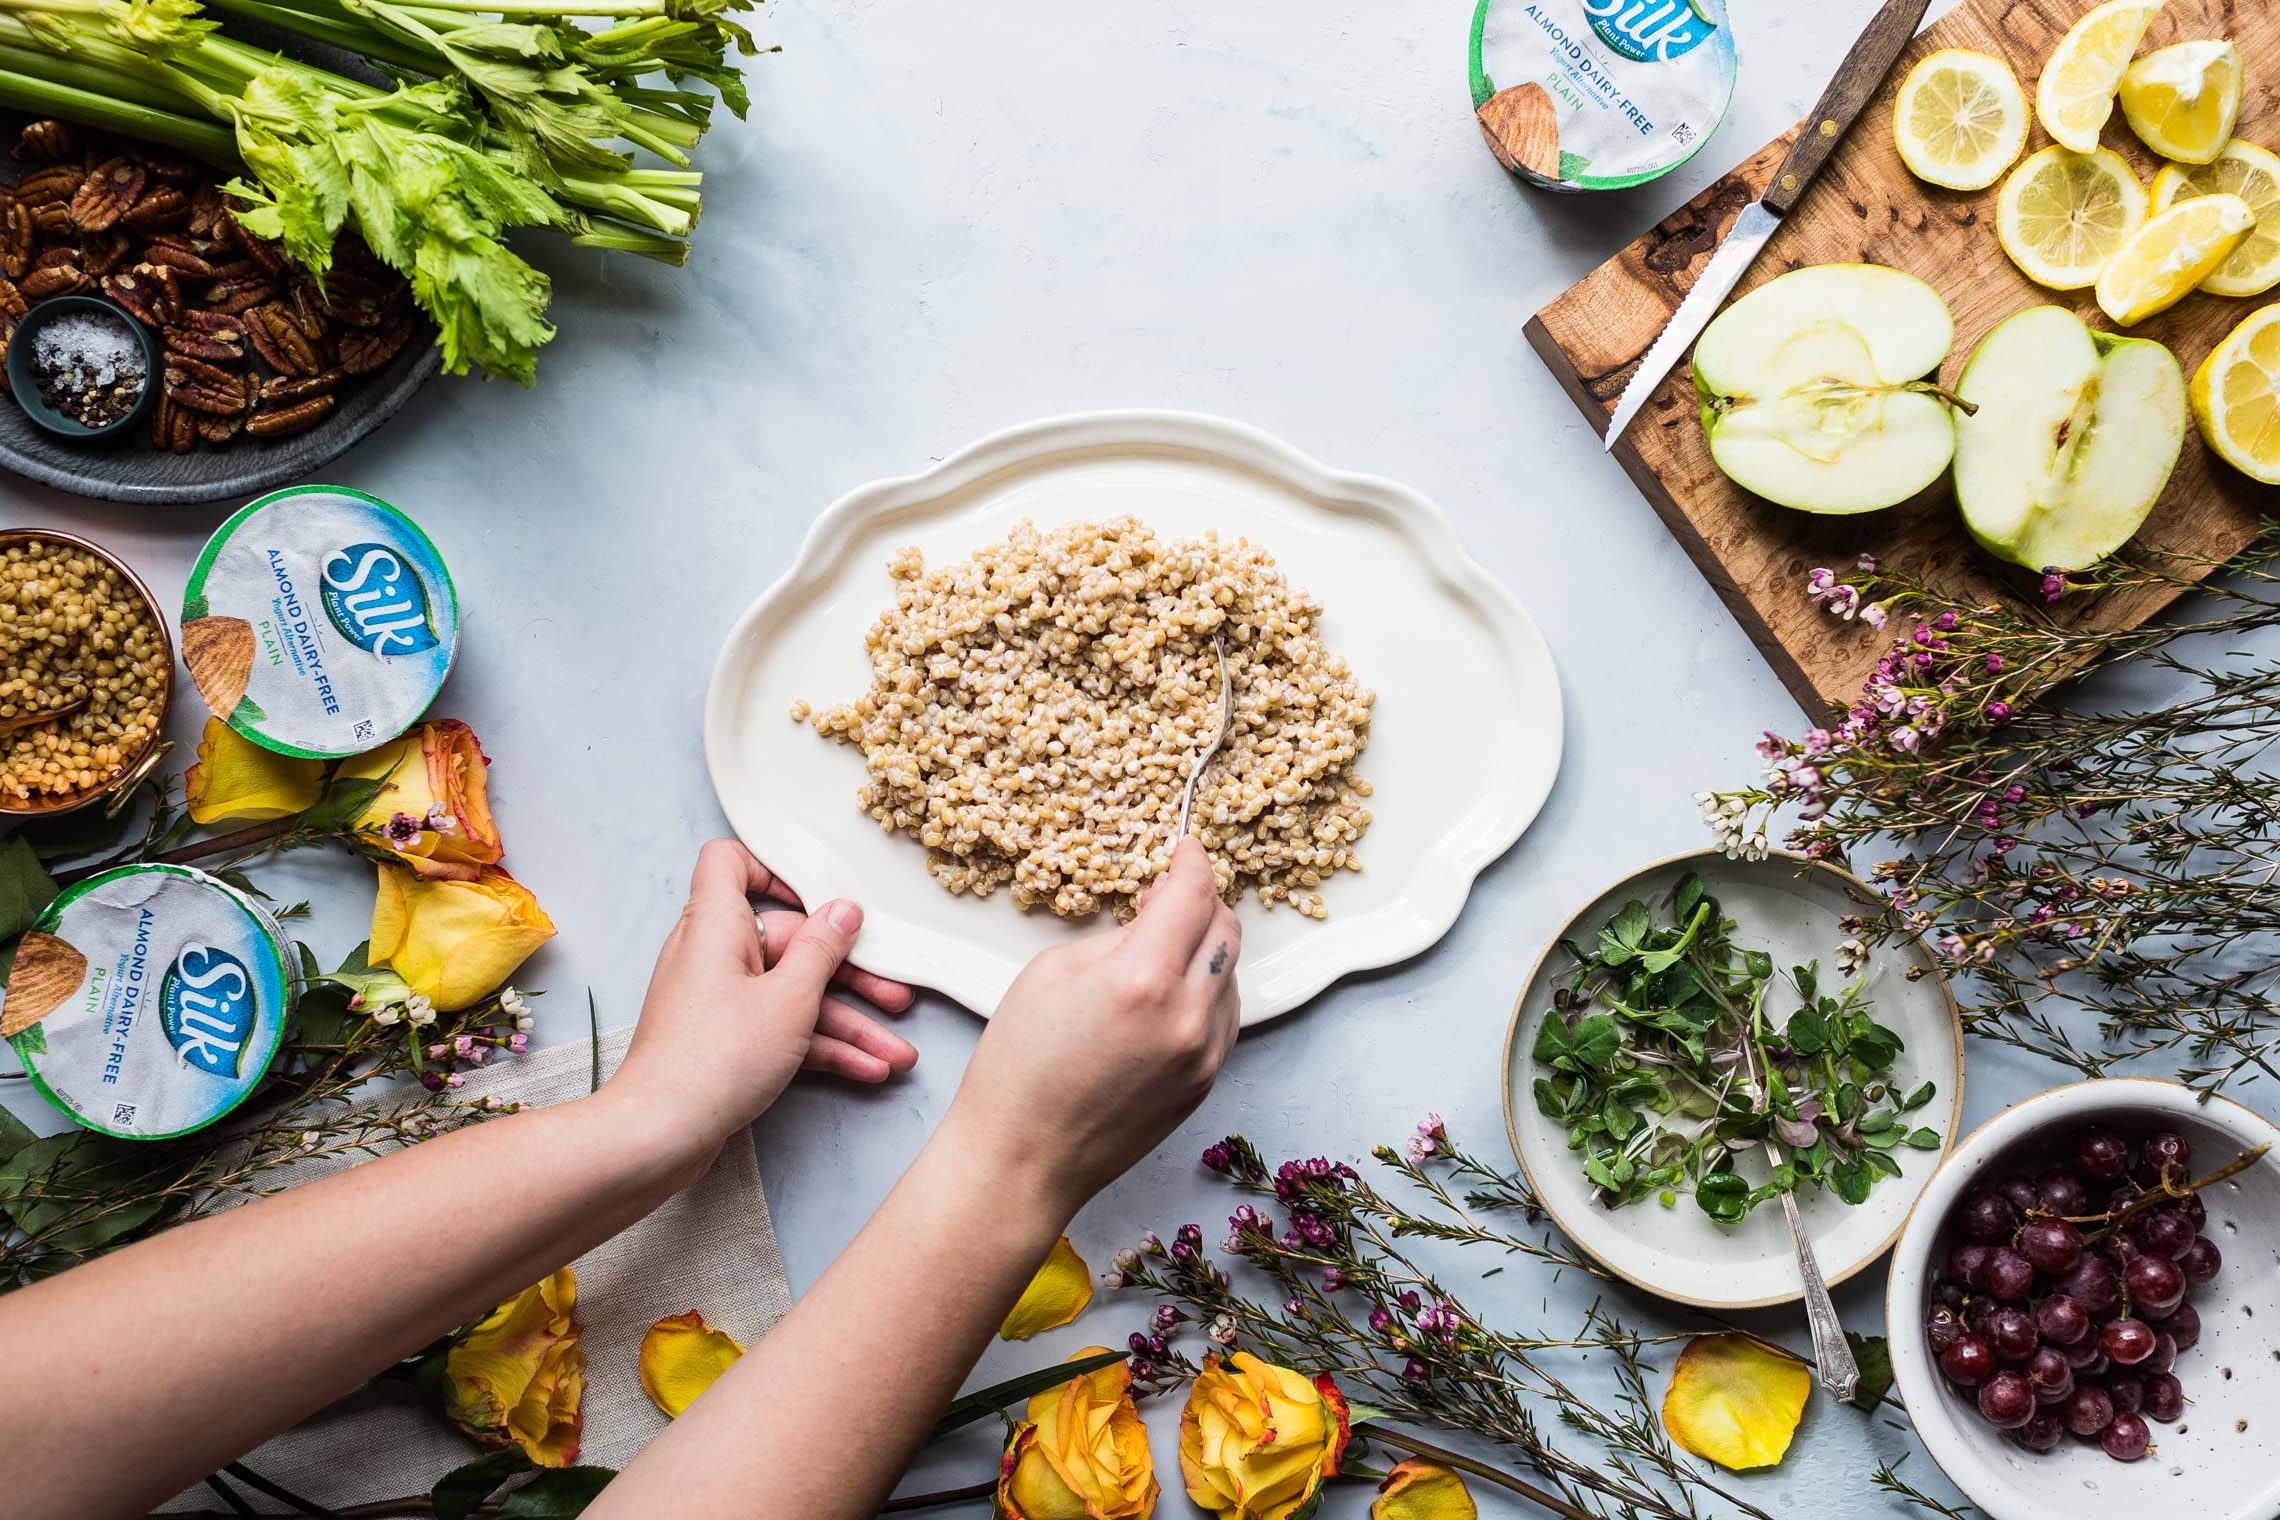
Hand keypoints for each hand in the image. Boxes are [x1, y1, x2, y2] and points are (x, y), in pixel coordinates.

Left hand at [608, 841, 917, 1176]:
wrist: (660, 1134)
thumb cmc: (715, 1059)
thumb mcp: (789, 998)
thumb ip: (822, 949)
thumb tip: (843, 910)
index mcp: (717, 925)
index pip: (730, 863)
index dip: (774, 870)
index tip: (822, 897)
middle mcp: (714, 955)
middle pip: (789, 943)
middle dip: (848, 974)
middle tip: (895, 995)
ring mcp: (719, 1000)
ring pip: (792, 995)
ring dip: (848, 1024)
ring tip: (897, 1054)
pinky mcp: (725, 1041)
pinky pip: (780, 1029)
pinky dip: (820, 1047)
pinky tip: (867, 1070)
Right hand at [942, 839, 1241, 1215]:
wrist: (1023, 1160)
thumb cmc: (1019, 1066)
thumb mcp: (1052, 972)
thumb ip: (1120, 935)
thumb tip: (1158, 916)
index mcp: (1143, 980)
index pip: (1194, 896)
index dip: (1193, 862)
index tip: (1186, 850)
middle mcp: (1188, 1017)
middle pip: (1226, 929)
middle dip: (1202, 902)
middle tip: (1165, 899)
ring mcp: (1204, 1056)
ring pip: (1231, 973)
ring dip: (1206, 948)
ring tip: (1160, 951)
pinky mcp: (1206, 1083)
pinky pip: (1225, 1017)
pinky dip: (1208, 990)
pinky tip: (1168, 994)